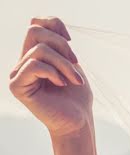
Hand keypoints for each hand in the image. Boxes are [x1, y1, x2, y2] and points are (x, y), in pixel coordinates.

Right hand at [8, 16, 92, 137]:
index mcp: (34, 55)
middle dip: (61, 45)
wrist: (78, 122)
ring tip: (75, 80)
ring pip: (39, 50)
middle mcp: (22, 62)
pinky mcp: (17, 86)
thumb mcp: (72, 64)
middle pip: (35, 32)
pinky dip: (53, 72)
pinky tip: (62, 84)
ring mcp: (17, 74)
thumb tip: (49, 24)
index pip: (35, 25)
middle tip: (76, 63)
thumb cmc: (77, 97)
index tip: (71, 41)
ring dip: (65, 64)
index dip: (54, 25)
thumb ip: (59, 44)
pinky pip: (33, 65)